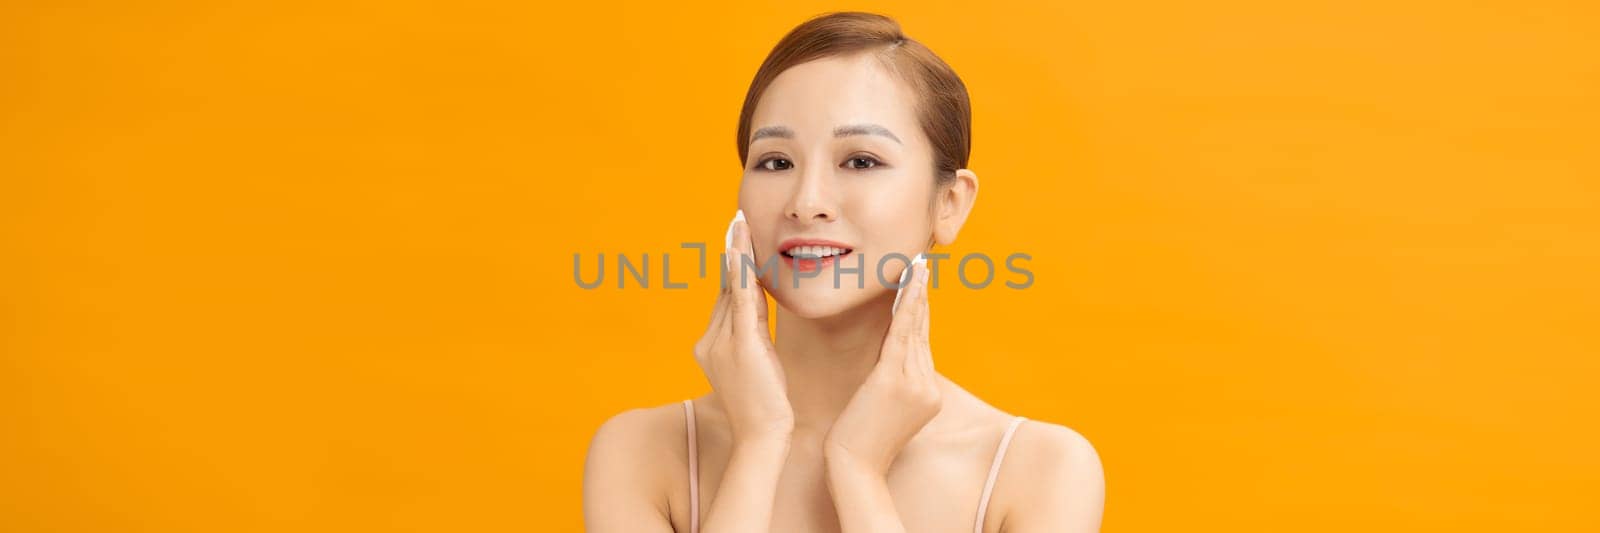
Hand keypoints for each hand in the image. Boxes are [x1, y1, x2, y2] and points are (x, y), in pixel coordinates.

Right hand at [692, 210, 793, 442]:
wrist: (763, 436)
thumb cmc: (763, 406)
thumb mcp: (753, 364)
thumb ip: (749, 335)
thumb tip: (753, 309)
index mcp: (707, 346)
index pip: (724, 299)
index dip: (732, 269)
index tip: (736, 241)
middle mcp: (708, 340)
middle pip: (725, 289)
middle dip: (732, 255)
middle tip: (738, 222)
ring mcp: (721, 342)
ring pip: (732, 290)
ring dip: (736, 255)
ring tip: (740, 225)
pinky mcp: (741, 344)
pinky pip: (742, 301)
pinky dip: (743, 274)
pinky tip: (744, 252)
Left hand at [823, 259, 940, 474]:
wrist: (854, 468)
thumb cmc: (860, 443)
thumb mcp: (884, 410)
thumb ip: (893, 384)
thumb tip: (889, 361)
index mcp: (926, 393)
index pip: (921, 343)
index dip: (920, 311)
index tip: (919, 284)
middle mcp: (926, 386)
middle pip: (922, 331)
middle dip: (921, 296)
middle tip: (922, 263)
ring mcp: (915, 385)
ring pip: (915, 329)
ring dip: (916, 294)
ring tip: (917, 266)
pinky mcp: (895, 382)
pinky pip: (901, 336)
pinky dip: (905, 308)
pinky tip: (907, 286)